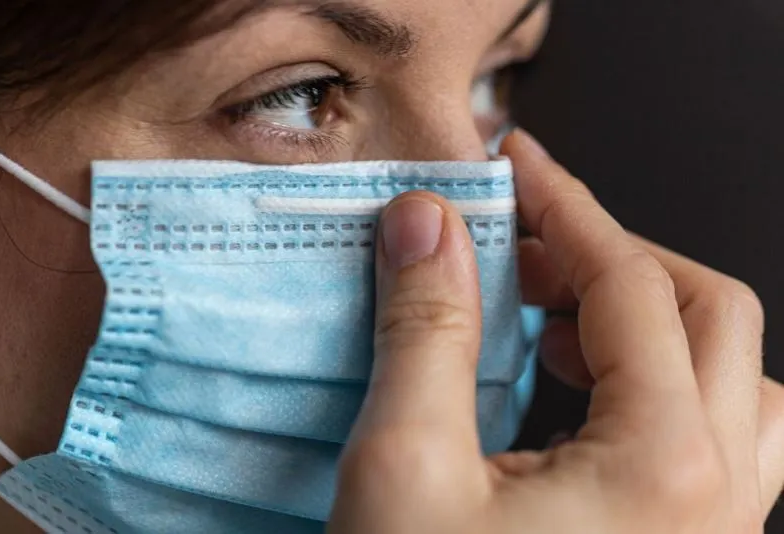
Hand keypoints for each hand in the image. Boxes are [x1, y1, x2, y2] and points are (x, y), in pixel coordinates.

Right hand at [327, 130, 783, 532]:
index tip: (512, 166)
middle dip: (613, 256)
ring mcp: (716, 532)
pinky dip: (647, 382)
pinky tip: (571, 393)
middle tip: (523, 244)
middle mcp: (720, 497)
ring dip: (645, 320)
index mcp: (663, 466)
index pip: (629, 281)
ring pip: (733, 379)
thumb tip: (427, 223)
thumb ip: (424, 331)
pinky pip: (713, 435)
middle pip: (710, 315)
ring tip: (553, 312)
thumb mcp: (405, 471)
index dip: (563, 206)